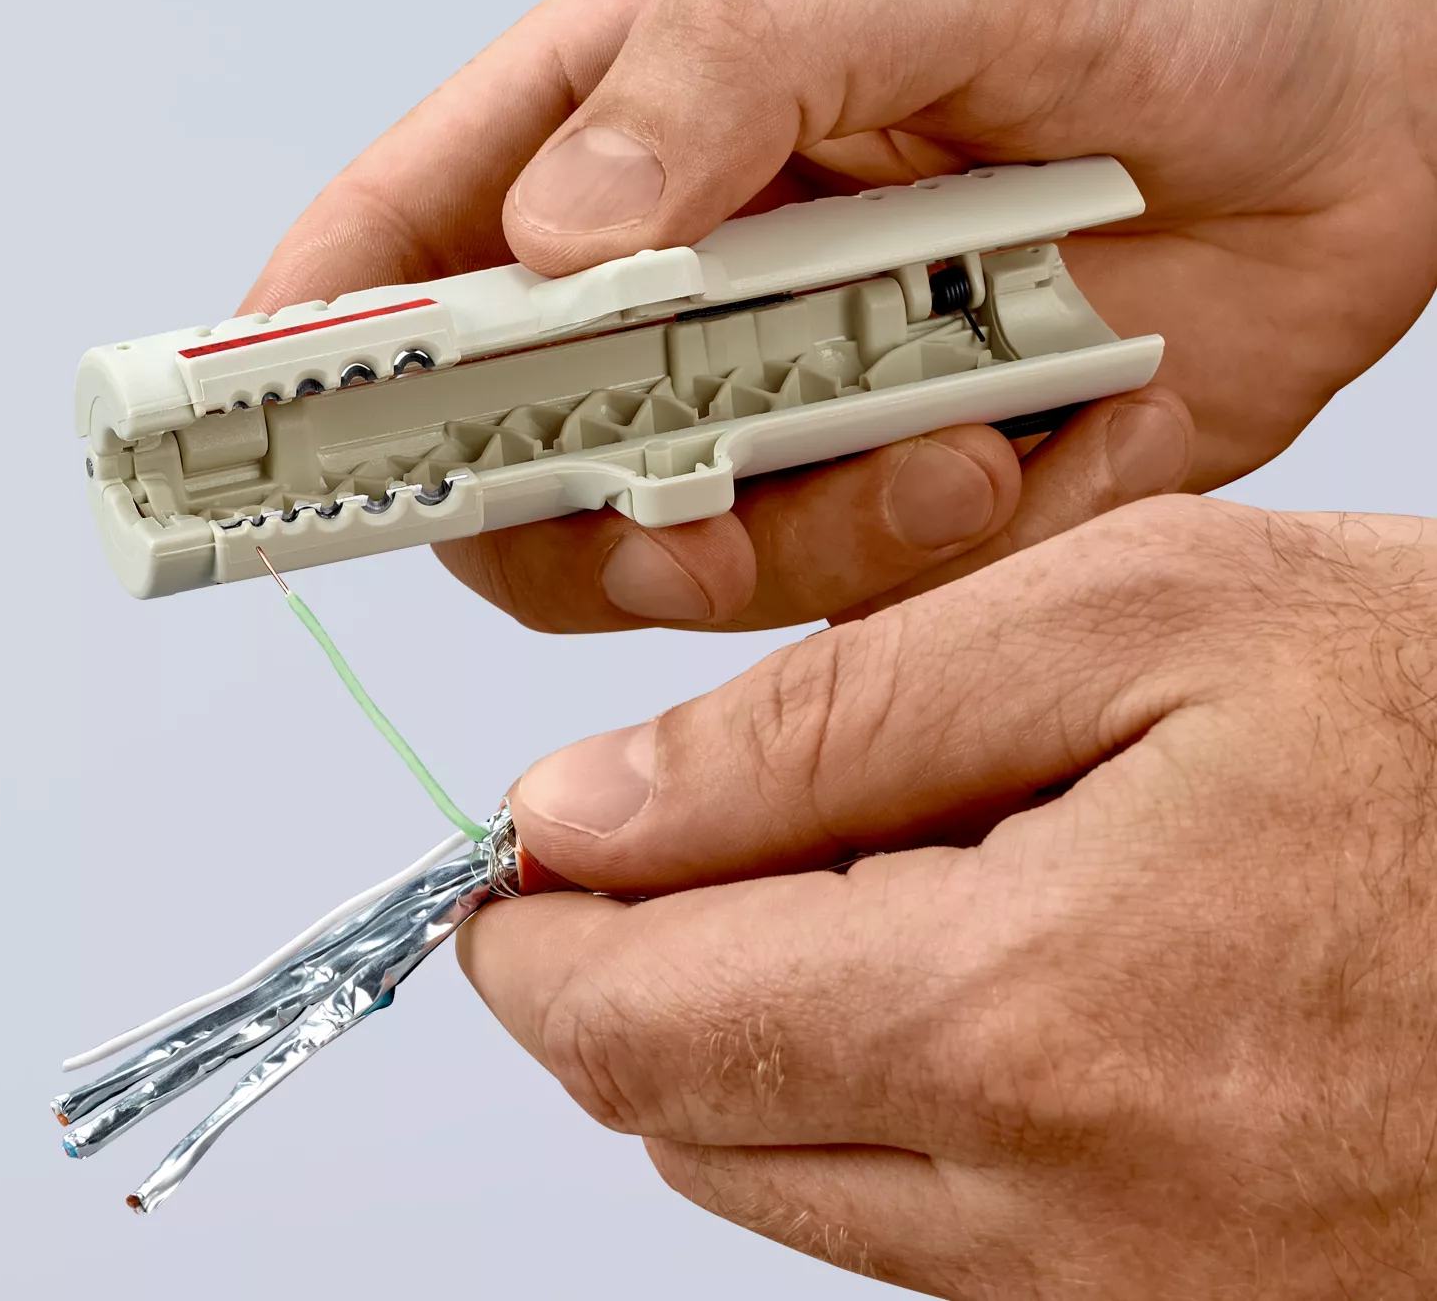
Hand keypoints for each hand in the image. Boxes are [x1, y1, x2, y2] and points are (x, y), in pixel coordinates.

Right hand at [241, 0, 1435, 630]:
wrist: (1375, 96)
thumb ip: (718, 75)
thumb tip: (548, 240)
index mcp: (644, 121)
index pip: (417, 241)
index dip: (322, 342)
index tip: (263, 432)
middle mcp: (699, 276)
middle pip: (523, 455)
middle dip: (579, 505)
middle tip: (678, 501)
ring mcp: (801, 394)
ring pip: (692, 550)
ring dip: (800, 534)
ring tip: (948, 441)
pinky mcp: (912, 483)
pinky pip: (855, 586)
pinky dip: (929, 552)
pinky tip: (1034, 446)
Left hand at [460, 495, 1436, 1297]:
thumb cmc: (1431, 725)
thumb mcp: (1125, 622)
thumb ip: (824, 720)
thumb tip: (593, 806)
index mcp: (1022, 1018)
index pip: (633, 1021)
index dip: (530, 932)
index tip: (511, 863)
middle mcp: (1063, 1214)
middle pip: (684, 1121)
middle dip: (625, 976)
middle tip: (668, 838)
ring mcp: (1121, 1293)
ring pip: (789, 1182)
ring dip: (751, 1030)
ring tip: (852, 871)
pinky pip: (922, 1226)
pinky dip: (875, 1093)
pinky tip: (961, 960)